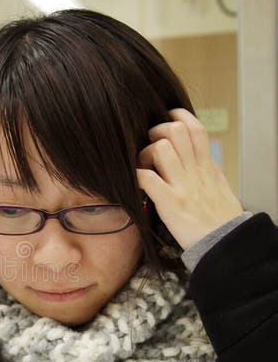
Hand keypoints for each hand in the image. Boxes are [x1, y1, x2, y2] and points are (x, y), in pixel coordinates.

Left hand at [136, 108, 242, 249]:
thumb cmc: (221, 219)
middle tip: (149, 149)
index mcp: (205, 167)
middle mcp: (194, 172)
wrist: (225, 245)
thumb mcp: (221, 188)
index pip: (195, 128)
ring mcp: (182, 186)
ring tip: (143, 168)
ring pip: (160, 149)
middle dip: (156, 133)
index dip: (178, 116)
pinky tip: (135, 183)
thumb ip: (210, 170)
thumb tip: (203, 156)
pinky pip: (148, 179)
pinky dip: (136, 176)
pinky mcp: (170, 203)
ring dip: (144, 154)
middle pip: (175, 131)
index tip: (166, 120)